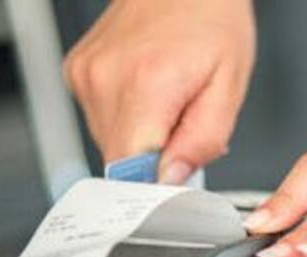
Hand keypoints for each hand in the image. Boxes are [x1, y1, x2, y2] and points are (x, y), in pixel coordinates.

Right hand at [64, 0, 254, 183]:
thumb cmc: (211, 19)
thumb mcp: (229, 85)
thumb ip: (203, 140)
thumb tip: (173, 179)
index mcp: (146, 83)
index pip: (132, 172)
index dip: (156, 187)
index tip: (175, 184)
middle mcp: (106, 79)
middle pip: (121, 163)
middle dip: (155, 161)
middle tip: (182, 126)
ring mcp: (85, 75)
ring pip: (110, 145)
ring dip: (140, 141)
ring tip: (166, 102)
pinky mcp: (76, 73)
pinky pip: (100, 121)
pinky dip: (126, 120)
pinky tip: (147, 92)